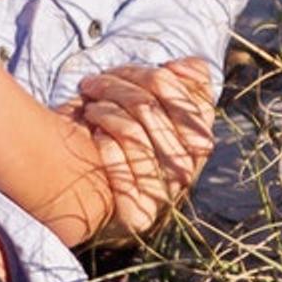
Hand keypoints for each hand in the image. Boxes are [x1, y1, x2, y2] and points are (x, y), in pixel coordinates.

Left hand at [66, 57, 217, 241]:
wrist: (81, 191)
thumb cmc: (116, 136)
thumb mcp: (150, 103)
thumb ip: (179, 82)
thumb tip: (185, 66)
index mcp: (199, 140)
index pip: (182, 93)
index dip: (144, 74)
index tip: (116, 72)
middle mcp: (188, 169)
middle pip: (150, 108)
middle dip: (116, 88)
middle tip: (90, 84)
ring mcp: (166, 193)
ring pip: (134, 132)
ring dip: (106, 112)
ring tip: (89, 108)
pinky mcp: (139, 215)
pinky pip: (123, 167)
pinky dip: (105, 143)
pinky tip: (94, 135)